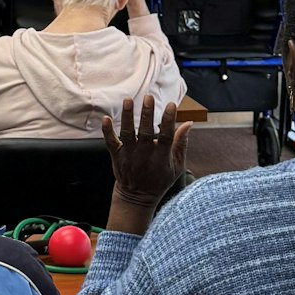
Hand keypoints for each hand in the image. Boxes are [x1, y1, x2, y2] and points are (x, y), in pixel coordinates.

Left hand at [102, 94, 189, 225]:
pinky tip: (105, 118)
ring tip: (128, 100)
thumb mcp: (177, 167)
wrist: (136, 197)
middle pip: (146, 132)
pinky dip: (107, 131)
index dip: (169, 120)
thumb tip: (188, 123)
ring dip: (127, 116)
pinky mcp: (117, 156)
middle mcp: (144, 154)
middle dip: (147, 114)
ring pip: (127, 133)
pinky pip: (110, 142)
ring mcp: (129, 155)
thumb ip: (182, 144)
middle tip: (148, 97)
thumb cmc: (159, 180)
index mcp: (161, 157)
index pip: (167, 136)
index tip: (171, 105)